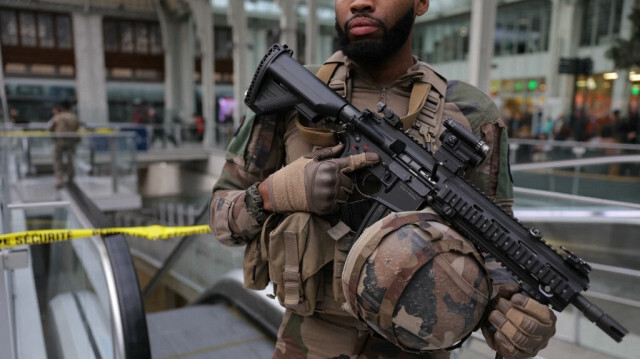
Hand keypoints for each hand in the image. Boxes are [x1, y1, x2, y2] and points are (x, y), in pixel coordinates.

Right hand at [262, 143, 378, 214]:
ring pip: (346, 195)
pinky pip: (339, 205)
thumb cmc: (295, 174)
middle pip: (350, 183)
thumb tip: (341, 146)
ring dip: (339, 193)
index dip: (366, 159)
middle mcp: (331, 180)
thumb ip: (328, 153)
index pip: (353, 162)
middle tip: (328, 182)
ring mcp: (329, 195)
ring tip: (323, 190)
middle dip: (343, 182)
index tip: (376, 158)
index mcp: (329, 166)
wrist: (281, 192)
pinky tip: (322, 198)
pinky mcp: (326, 207)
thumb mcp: (310, 158)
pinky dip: (333, 203)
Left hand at [481, 283, 556, 358]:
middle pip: (530, 326)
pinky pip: (513, 351)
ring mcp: (533, 346)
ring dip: (504, 325)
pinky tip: (496, 331)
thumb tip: (510, 288)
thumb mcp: (513, 296)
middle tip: (500, 304)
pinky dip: (503, 341)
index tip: (514, 298)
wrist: (506, 323)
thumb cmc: (514, 310)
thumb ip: (511, 290)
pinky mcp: (521, 355)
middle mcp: (543, 334)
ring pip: (521, 339)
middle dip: (512, 313)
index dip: (527, 304)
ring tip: (494, 315)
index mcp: (547, 318)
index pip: (542, 312)